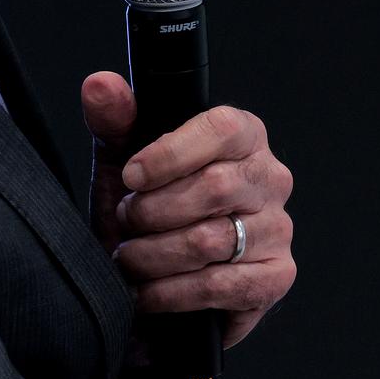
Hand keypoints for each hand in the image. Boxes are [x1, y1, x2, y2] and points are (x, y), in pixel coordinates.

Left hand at [81, 72, 297, 347]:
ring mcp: (278, 229)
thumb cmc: (149, 212)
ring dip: (153, 256)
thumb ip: (114, 121)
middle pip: (215, 187)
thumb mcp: (123, 162)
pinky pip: (221, 285)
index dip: (172, 153)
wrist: (159, 279)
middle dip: (152, 212)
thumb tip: (101, 85)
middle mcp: (270, 179)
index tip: (131, 176)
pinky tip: (147, 293)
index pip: (223, 129)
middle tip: (125, 223)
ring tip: (129, 259)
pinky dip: (171, 293)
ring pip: (211, 240)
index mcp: (244, 138)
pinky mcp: (276, 276)